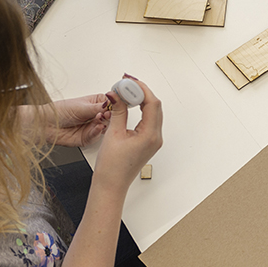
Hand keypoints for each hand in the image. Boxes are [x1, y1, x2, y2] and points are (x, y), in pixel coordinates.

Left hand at [44, 94, 115, 147]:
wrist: (46, 124)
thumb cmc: (59, 111)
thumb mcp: (81, 107)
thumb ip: (98, 107)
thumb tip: (111, 104)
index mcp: (96, 103)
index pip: (111, 104)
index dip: (115, 106)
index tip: (117, 106)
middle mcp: (95, 116)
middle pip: (111, 117)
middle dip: (110, 116)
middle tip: (108, 114)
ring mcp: (92, 127)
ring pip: (106, 128)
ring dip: (104, 124)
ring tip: (100, 120)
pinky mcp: (88, 138)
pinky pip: (96, 137)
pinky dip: (97, 132)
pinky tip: (96, 128)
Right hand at [90, 78, 161, 193]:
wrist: (111, 185)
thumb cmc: (112, 167)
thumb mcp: (113, 134)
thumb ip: (118, 110)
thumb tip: (117, 94)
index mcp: (150, 135)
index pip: (152, 103)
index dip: (141, 88)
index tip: (129, 81)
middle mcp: (156, 137)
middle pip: (155, 106)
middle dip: (141, 92)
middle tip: (126, 83)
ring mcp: (154, 140)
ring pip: (153, 112)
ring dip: (141, 100)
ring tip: (126, 92)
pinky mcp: (149, 142)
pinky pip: (149, 120)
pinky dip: (141, 109)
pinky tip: (130, 104)